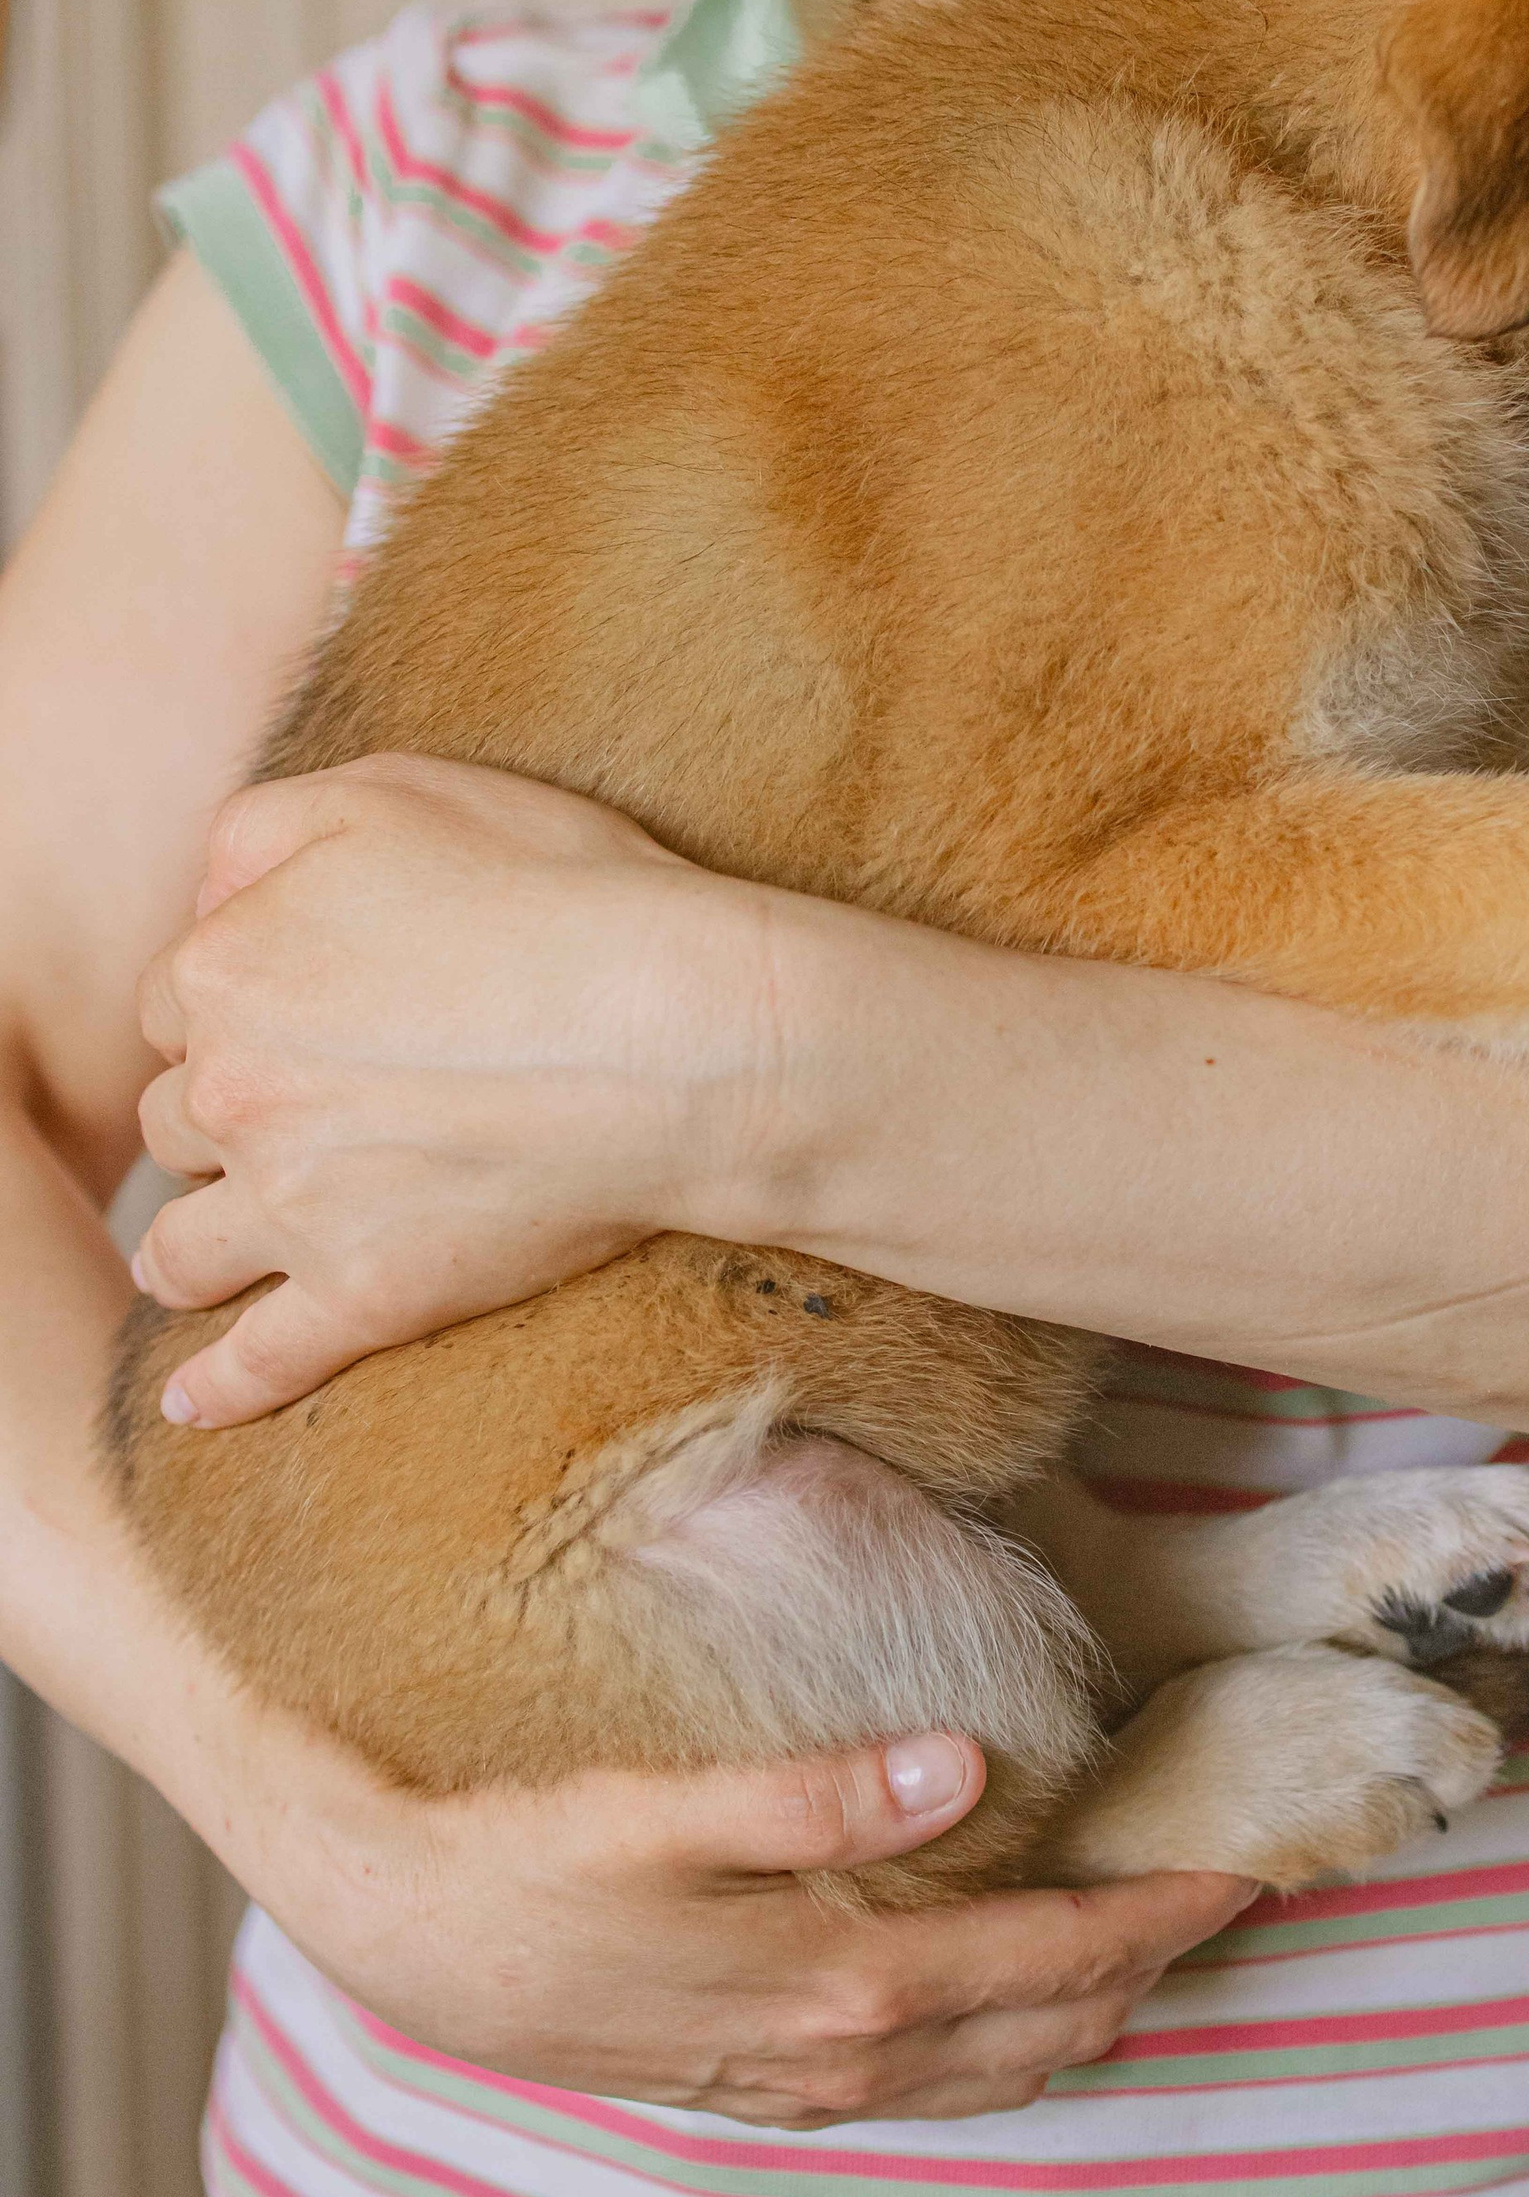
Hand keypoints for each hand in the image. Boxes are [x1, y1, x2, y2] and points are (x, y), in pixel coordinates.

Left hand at [131, 756, 778, 1426]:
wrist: (682, 1035)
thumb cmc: (565, 898)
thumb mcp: (398, 792)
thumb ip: (266, 829)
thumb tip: (204, 896)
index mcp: (227, 968)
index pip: (178, 1002)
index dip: (239, 1007)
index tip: (300, 1019)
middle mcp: (235, 1091)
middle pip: (178, 1120)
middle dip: (221, 1119)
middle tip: (294, 1120)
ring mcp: (296, 1205)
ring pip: (185, 1246)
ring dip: (188, 1250)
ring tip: (205, 1261)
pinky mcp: (368, 1296)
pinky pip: (262, 1360)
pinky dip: (219, 1388)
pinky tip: (194, 1404)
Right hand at [202, 1696, 1253, 2122]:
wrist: (404, 1944)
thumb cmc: (526, 1859)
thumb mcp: (658, 1814)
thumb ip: (816, 1798)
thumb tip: (967, 1764)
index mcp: (848, 1988)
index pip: (1063, 1956)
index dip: (1166, 1910)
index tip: (1250, 1863)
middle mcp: (846, 2057)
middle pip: (1057, 2023)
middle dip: (1155, 1962)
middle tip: (1230, 1890)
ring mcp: (804, 2086)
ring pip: (1001, 2071)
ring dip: (1089, 2010)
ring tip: (1148, 1938)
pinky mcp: (761, 2088)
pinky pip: (929, 2088)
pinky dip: (1004, 2048)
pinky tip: (1010, 2002)